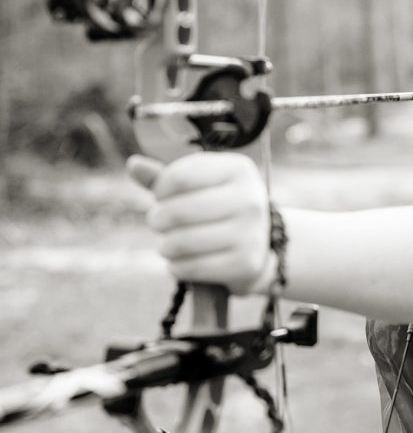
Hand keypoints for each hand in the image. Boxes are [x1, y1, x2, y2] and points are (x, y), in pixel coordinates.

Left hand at [127, 153, 275, 295]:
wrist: (259, 246)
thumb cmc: (219, 208)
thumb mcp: (199, 185)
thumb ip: (166, 176)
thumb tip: (134, 165)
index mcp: (238, 169)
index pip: (179, 177)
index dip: (160, 190)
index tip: (162, 197)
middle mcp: (250, 198)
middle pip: (178, 211)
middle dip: (158, 219)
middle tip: (158, 223)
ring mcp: (251, 232)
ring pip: (182, 241)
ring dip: (165, 246)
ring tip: (168, 244)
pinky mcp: (246, 263)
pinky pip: (192, 268)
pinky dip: (177, 267)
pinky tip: (181, 261)